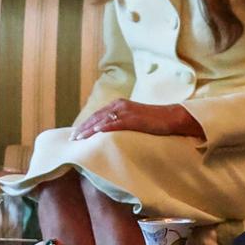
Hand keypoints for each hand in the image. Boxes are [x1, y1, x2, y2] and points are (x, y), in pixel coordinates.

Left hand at [74, 99, 203, 140]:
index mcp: (118, 105)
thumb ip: (120, 124)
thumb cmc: (153, 122)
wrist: (171, 118)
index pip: (96, 115)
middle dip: (83, 128)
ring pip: (103, 120)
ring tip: (79, 139)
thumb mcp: (133, 121)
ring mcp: (127, 111)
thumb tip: (107, 135)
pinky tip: (97, 133)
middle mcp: (120, 105)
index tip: (74, 134)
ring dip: (89, 130)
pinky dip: (106, 127)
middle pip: (96, 117)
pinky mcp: (134, 118)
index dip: (84, 125)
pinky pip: (117, 123)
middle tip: (72, 139)